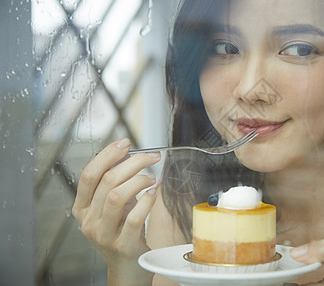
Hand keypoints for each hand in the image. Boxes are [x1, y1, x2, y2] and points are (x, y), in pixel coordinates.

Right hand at [72, 139, 160, 284]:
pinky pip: (134, 217)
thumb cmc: (123, 231)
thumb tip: (126, 154)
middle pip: (107, 181)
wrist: (128, 267)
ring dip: (139, 180)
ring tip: (152, 177)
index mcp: (83, 207)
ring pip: (116, 196)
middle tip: (152, 157)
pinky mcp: (123, 245)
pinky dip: (146, 201)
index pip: (89, 174)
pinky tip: (153, 194)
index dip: (107, 155)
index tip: (126, 142)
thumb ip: (116, 182)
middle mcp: (89, 221)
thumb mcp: (115, 205)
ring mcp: (104, 234)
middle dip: (133, 162)